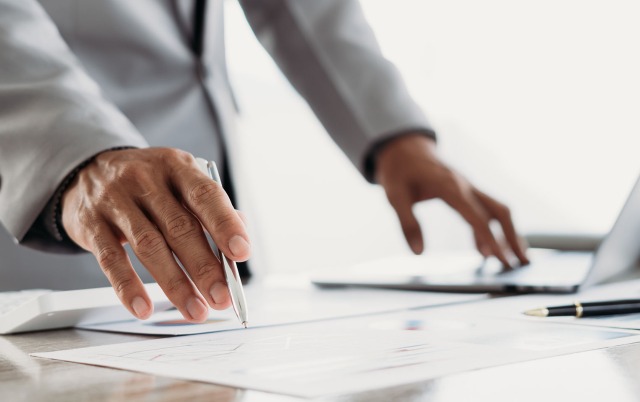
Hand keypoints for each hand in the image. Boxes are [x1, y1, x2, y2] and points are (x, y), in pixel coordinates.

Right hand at [61, 148, 250, 321]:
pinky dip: (128, 287)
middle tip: (222, 297)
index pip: (205, 194)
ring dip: (175, 284)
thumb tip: (241, 236)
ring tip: (196, 311)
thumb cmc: (149, 184)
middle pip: (180, 227)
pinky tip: (144, 309)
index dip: (225, 224)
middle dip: (205, 267)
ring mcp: (115, 200)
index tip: (242, 253)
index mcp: (176, 166)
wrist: (87, 169)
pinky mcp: (91, 224)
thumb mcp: (180, 180)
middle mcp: (145, 180)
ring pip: (149, 247)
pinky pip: (111, 260)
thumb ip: (210, 207)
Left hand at [374, 134, 528, 267]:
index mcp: (450, 187)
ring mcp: (468, 187)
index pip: (476, 216)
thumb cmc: (398, 170)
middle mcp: (465, 186)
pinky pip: (486, 210)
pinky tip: (487, 251)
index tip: (498, 259)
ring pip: (498, 210)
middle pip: (499, 211)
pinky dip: (491, 230)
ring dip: (510, 234)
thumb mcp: (394, 196)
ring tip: (517, 260)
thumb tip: (418, 253)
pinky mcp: (466, 190)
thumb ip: (407, 224)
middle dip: (513, 237)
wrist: (404, 146)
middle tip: (523, 263)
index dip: (489, 238)